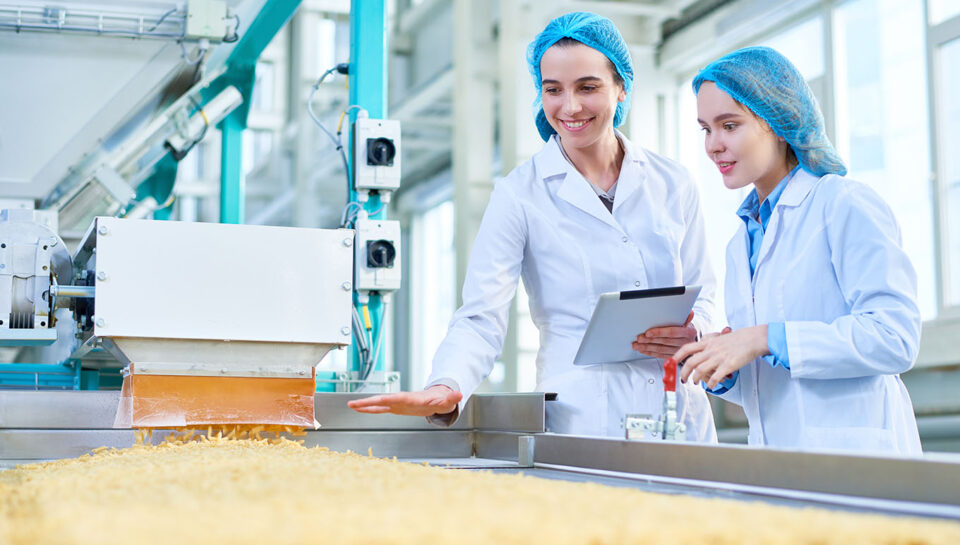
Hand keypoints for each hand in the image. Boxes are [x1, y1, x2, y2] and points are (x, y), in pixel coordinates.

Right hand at [346, 385, 462, 416]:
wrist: (438, 397)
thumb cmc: (442, 400)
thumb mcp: (448, 400)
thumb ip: (452, 398)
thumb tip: (459, 394)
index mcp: (412, 398)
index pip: (397, 399)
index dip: (387, 399)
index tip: (376, 400)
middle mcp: (402, 400)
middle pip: (383, 400)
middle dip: (369, 401)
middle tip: (354, 403)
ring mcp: (397, 404)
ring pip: (378, 404)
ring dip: (365, 405)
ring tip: (351, 405)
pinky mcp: (396, 408)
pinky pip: (380, 408)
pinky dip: (369, 409)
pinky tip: (359, 409)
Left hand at [632, 311, 697, 357]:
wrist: (694, 344)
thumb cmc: (687, 330)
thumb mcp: (688, 322)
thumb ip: (686, 318)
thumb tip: (690, 312)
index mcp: (688, 333)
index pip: (672, 332)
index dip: (659, 332)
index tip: (648, 332)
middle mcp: (684, 343)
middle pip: (664, 341)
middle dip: (650, 340)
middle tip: (639, 338)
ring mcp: (678, 351)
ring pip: (660, 349)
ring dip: (647, 347)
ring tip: (637, 345)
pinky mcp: (673, 356)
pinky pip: (660, 355)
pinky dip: (650, 353)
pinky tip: (642, 350)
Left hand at [675, 325, 768, 389]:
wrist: (752, 339)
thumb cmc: (737, 339)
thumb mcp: (719, 337)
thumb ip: (708, 342)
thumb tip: (700, 346)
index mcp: (707, 343)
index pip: (687, 348)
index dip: (677, 356)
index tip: (671, 362)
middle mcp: (711, 350)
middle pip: (691, 362)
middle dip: (683, 372)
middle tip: (683, 379)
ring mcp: (719, 358)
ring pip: (700, 370)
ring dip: (695, 379)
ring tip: (695, 382)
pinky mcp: (728, 365)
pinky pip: (715, 377)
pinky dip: (711, 383)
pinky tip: (711, 386)